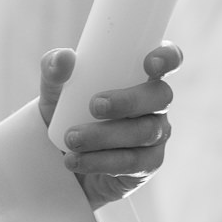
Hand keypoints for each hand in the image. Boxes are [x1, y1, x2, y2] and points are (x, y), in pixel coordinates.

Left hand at [38, 44, 181, 208]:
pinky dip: (102, 161)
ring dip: (105, 135)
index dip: (168, 57)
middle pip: (160, 96)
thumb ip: (53, 70)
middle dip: (128, 100)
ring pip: (145, 132)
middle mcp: (155, 104)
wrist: (61, 162)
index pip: (168, 60)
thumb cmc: (67, 116)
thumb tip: (65, 57)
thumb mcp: (55, 93)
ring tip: (72, 139)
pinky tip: (77, 161)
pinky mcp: (148, 164)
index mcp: (140, 77)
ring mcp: (156, 135)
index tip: (149, 63)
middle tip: (95, 106)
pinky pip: (133, 162)